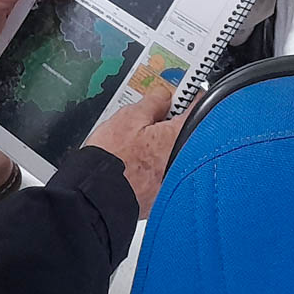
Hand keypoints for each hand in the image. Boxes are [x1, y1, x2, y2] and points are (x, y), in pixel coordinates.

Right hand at [84, 90, 187, 216]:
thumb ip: (152, 103)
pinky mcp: (160, 196)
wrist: (96, 195)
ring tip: (136, 149)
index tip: (181, 97)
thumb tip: (163, 96)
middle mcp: (181, 160)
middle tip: (149, 123)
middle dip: (170, 128)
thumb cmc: (112, 158)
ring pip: (172, 157)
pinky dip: (152, 170)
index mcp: (177, 136)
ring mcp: (171, 180)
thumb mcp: (129, 117)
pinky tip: (134, 168)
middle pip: (183, 136)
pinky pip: (162, 176)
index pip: (196, 110)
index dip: (189, 100)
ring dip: (160, 150)